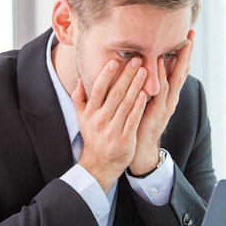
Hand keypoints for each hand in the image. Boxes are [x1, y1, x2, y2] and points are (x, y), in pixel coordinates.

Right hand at [72, 56, 149, 192]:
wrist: (100, 165)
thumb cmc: (94, 137)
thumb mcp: (82, 119)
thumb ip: (79, 99)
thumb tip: (80, 79)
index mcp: (90, 113)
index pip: (98, 90)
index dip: (107, 75)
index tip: (115, 61)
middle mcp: (100, 120)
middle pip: (115, 93)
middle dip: (127, 75)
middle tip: (137, 60)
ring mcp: (112, 130)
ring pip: (126, 104)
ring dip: (136, 86)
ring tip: (145, 72)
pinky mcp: (124, 139)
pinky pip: (133, 119)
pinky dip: (139, 105)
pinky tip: (146, 93)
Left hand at [129, 30, 193, 174]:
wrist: (139, 147)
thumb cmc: (139, 122)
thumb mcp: (145, 99)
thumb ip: (146, 85)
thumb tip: (142, 66)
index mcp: (168, 94)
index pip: (178, 69)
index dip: (183, 53)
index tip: (187, 35)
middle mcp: (171, 97)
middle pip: (182, 70)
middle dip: (187, 52)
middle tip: (191, 34)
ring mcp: (167, 104)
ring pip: (176, 78)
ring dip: (179, 60)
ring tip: (183, 43)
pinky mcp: (158, 110)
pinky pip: (161, 89)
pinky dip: (161, 74)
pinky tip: (158, 61)